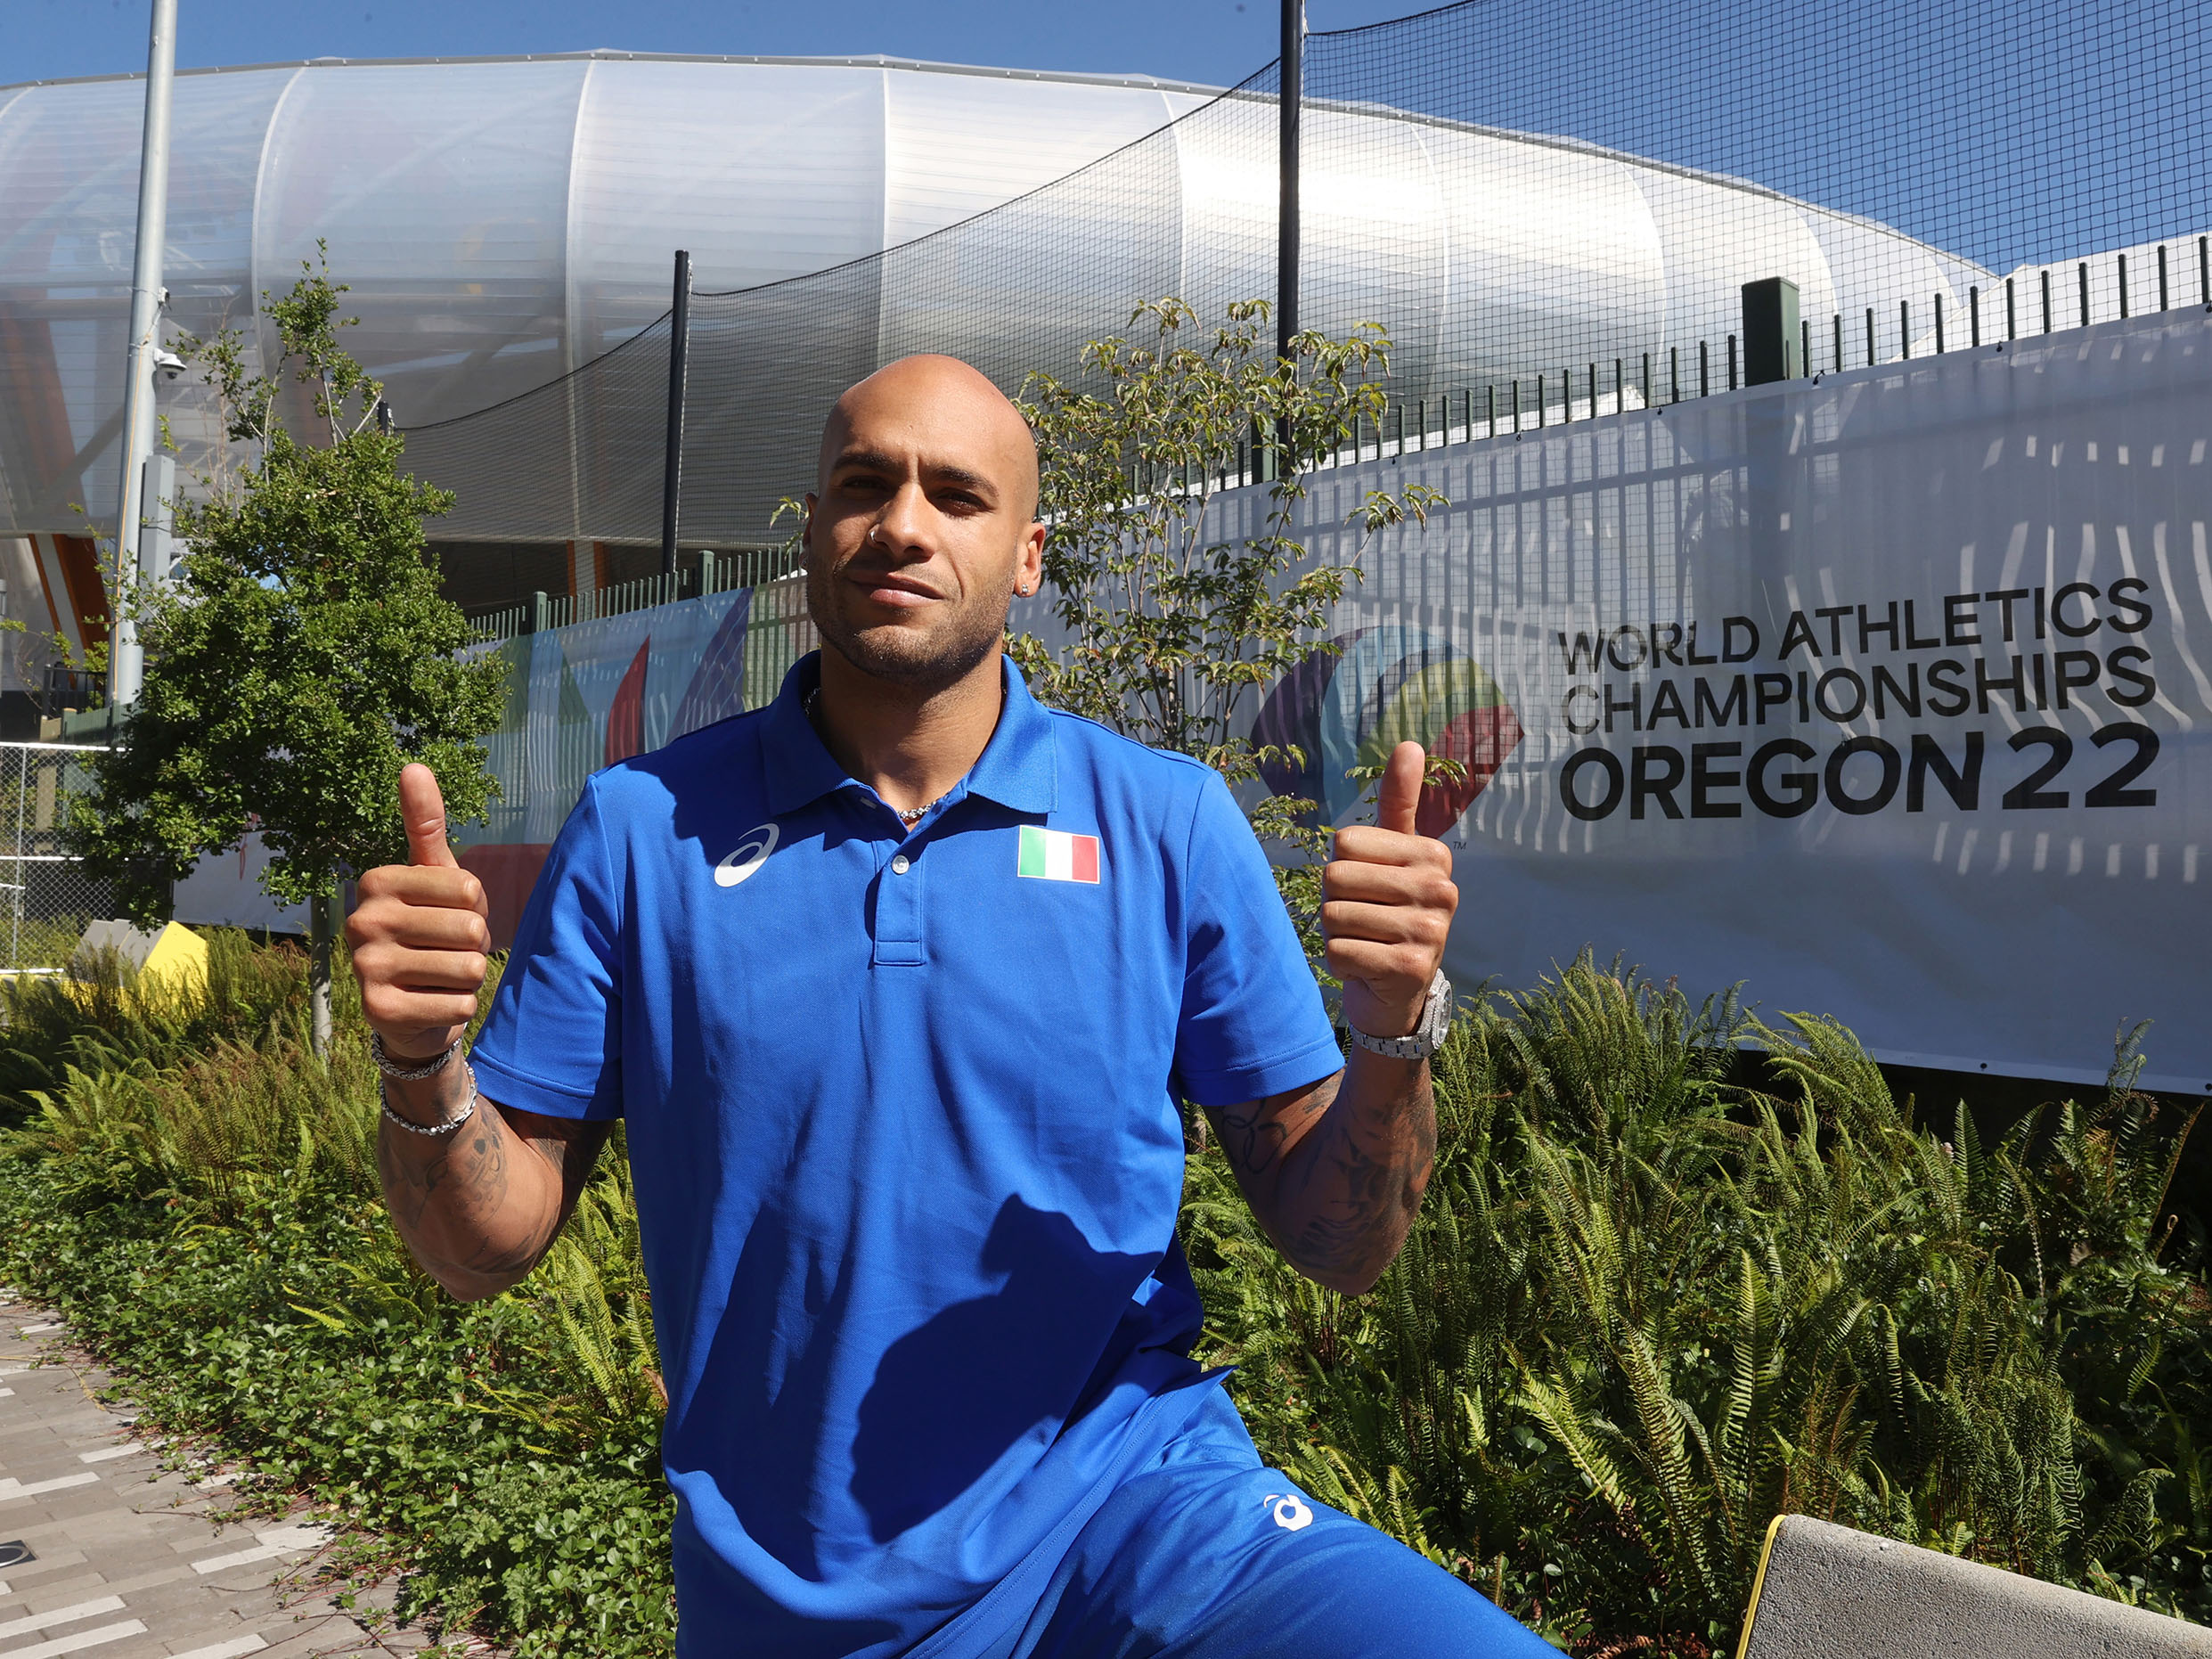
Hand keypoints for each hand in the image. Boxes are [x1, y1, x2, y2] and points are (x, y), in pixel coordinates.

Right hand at [344, 764, 490, 1061]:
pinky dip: (460, 1007)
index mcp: (375, 881)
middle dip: (474, 945)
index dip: (475, 906)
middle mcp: (361, 921)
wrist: (415, 1009)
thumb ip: (426, 823)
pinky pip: (460, 1004)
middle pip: (470, 928)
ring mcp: (364, 968)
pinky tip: (432, 1004)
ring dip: (468, 977)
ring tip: (441, 976)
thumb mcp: (435, 875)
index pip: (469, 888)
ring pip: (468, 967)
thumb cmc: (433, 931)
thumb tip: (412, 765)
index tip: (446, 914)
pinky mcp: (379, 1012)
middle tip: (446, 951)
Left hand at [1322, 741, 1458, 1039]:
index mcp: (1433, 855)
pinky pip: (1337, 951)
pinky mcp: (1409, 968)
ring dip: (1336, 935)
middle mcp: (1440, 889)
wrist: (1399, 992)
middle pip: (1335, 877)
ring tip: (1366, 943)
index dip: (1342, 868)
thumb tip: (1409, 743)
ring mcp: (1430, 931)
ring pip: (1333, 916)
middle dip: (1335, 902)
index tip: (1370, 889)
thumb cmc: (1388, 912)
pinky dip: (1339, 963)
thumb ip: (1398, 802)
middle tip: (1364, 920)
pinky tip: (1366, 967)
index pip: (1344, 842)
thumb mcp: (1393, 855)